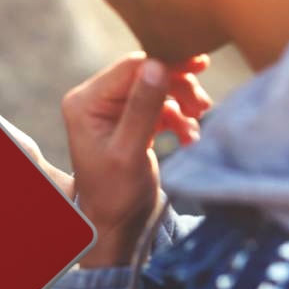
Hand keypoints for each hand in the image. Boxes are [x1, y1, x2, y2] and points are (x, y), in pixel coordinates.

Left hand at [62, 52, 211, 268]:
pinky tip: (188, 135)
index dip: (166, 63)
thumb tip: (158, 65)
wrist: (116, 225)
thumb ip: (143, 108)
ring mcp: (113, 109)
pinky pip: (160, 106)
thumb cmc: (115, 195)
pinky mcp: (130, 120)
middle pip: (145, 73)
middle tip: (203, 104)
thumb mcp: (129, 152)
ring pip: (157, 88)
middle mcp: (95, 100)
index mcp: (85, 102)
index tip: (199, 66)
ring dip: (182, 101)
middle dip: (178, 86)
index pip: (130, 67)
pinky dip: (178, 117)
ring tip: (199, 119)